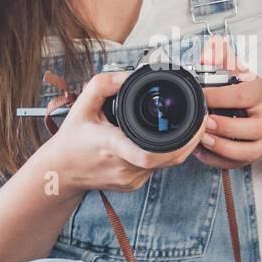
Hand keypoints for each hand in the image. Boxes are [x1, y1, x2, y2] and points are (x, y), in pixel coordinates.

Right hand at [45, 69, 208, 193]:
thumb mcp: (81, 106)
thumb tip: (126, 76)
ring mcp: (130, 179)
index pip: (148, 154)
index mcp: (111, 146)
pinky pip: (158, 169)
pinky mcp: (134, 184)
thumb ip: (102, 85)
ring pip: (166, 164)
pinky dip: (165, 154)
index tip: (194, 126)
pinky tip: (164, 140)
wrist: (60, 171)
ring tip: (186, 126)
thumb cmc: (71, 139)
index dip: (179, 143)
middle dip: (190, 140)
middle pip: (168, 159)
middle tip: (201, 120)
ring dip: (179, 146)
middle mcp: (124, 166)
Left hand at [194, 34, 261, 169]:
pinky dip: (217, 160)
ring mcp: (261, 138)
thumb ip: (221, 57)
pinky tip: (201, 150)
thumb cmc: (237, 88)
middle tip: (205, 122)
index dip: (220, 97)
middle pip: (254, 128)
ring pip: (250, 151)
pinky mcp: (252, 154)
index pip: (245, 95)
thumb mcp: (231, 69)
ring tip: (203, 139)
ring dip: (224, 148)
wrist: (252, 108)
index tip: (200, 95)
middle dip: (226, 127)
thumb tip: (214, 45)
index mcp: (259, 91)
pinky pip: (237, 164)